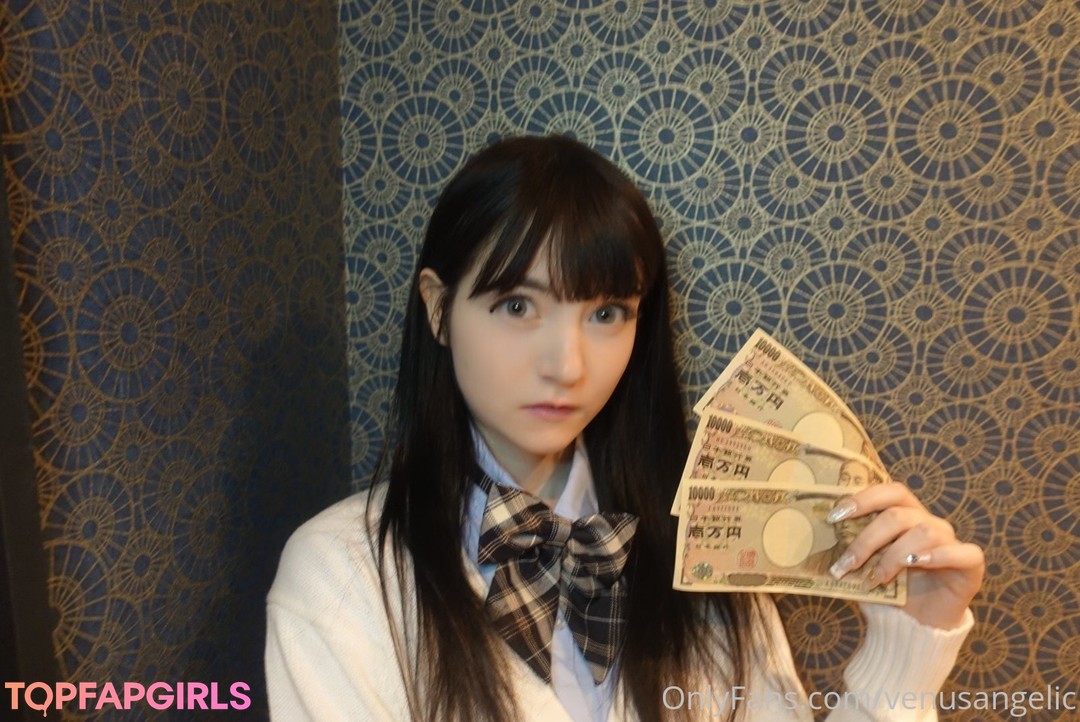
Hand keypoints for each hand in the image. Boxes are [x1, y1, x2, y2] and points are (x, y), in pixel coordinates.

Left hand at [826, 482, 983, 628]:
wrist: (914, 627)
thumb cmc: (886, 593)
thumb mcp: (863, 569)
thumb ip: (850, 552)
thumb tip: (816, 542)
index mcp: (904, 516)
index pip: (890, 492)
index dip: (863, 499)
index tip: (834, 517)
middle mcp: (929, 523)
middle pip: (899, 515)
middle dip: (867, 539)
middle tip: (846, 564)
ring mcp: (951, 542)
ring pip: (925, 532)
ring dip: (894, 555)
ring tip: (876, 578)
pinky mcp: (969, 566)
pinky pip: (964, 552)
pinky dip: (939, 556)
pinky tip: (916, 565)